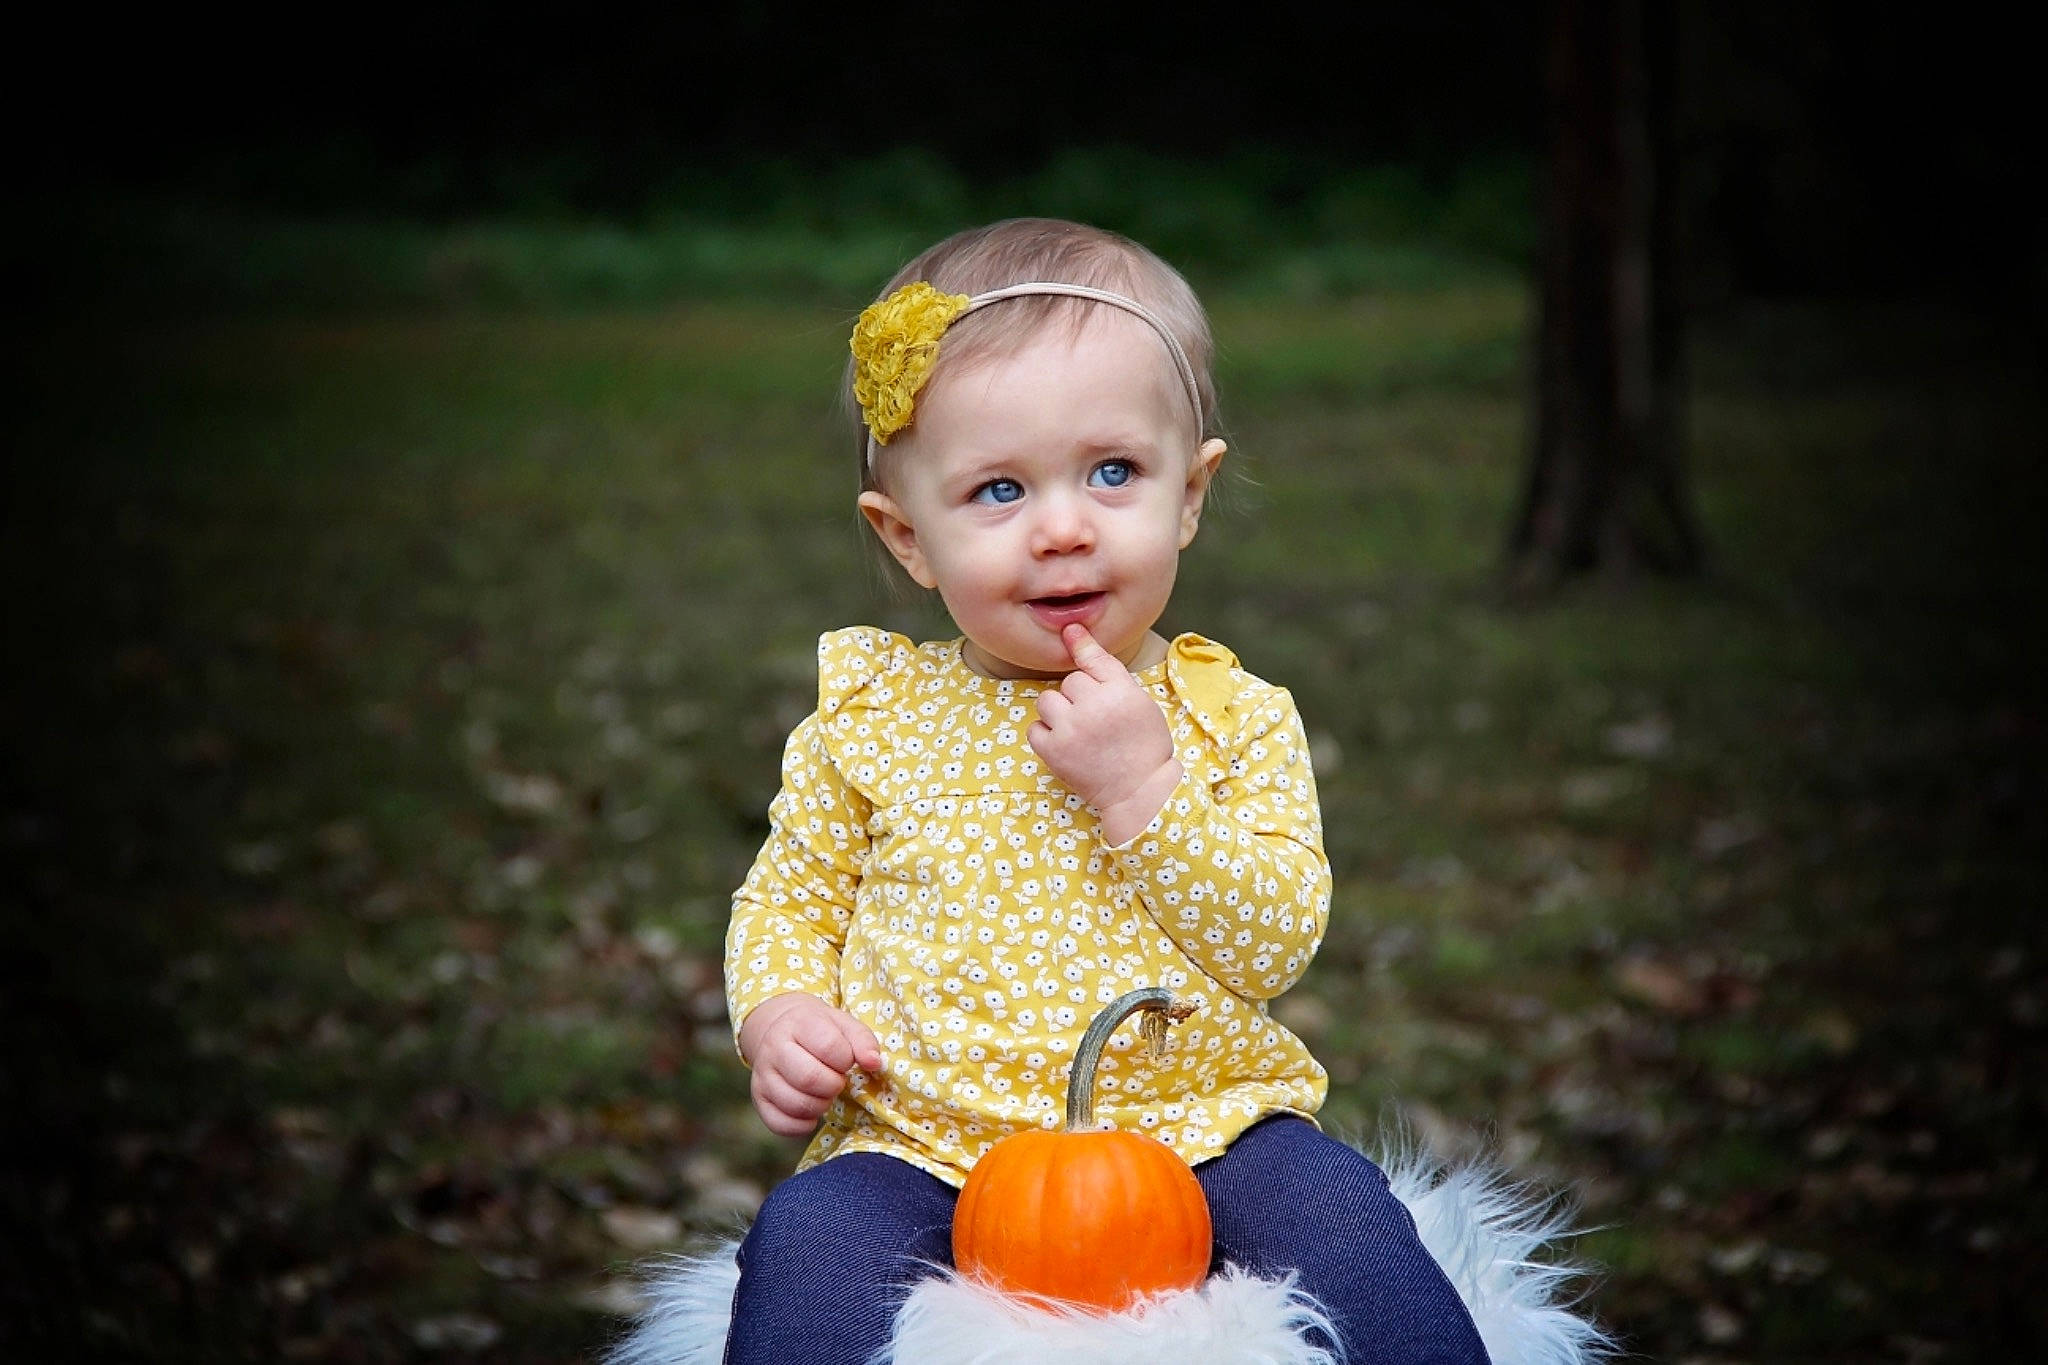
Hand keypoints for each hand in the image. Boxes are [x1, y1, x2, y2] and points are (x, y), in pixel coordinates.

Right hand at [737, 992, 883, 1137]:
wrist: (783, 1030)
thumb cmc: (821, 1030)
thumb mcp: (844, 1024)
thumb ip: (863, 1041)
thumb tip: (873, 1063)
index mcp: (798, 1024)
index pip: (828, 1046)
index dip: (846, 1060)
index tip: (846, 1061)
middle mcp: (773, 1048)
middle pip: (809, 1078)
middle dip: (833, 1086)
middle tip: (837, 1081)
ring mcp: (762, 1076)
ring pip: (795, 1105)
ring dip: (820, 1106)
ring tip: (824, 1094)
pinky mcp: (758, 1100)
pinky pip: (780, 1124)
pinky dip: (802, 1125)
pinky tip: (811, 1112)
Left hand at [1028, 624, 1183, 844]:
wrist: (1140, 791)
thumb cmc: (1143, 744)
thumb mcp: (1138, 700)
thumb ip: (1106, 667)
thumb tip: (1071, 630)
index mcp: (1120, 691)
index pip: (1092, 660)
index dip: (1084, 653)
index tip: (1071, 634)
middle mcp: (1093, 706)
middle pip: (1070, 682)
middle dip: (1080, 697)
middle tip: (1099, 720)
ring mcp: (1070, 729)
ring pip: (1048, 701)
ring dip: (1060, 713)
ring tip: (1080, 731)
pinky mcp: (1053, 751)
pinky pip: (1035, 728)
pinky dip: (1047, 735)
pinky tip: (1067, 744)